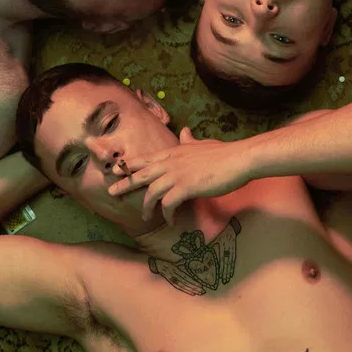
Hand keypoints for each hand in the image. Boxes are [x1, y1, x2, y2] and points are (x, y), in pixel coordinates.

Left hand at [106, 128, 253, 223]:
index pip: (147, 159)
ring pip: (152, 191)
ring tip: (144, 217)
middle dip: (125, 183)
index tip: (118, 170)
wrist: (239, 159)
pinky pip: (169, 204)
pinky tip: (169, 220)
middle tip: (112, 193)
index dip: (131, 165)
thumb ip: (190, 140)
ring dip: (146, 206)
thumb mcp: (202, 143)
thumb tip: (184, 131)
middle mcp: (172, 162)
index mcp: (174, 152)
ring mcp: (178, 174)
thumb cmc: (223, 153)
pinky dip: (167, 213)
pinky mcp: (187, 187)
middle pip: (141, 174)